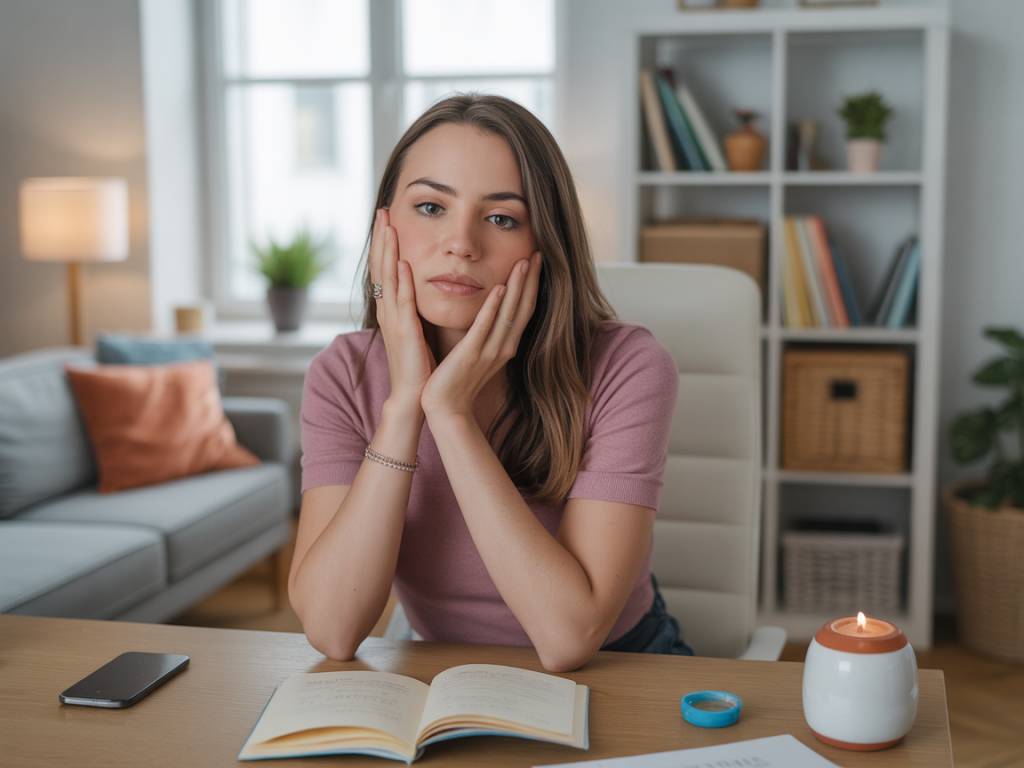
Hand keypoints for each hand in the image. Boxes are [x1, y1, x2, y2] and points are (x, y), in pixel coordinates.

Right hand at [369, 207, 435, 406]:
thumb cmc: (418, 363)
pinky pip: (403, 302)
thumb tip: (420, 284)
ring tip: (389, 226)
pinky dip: (403, 281)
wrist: (413, 394)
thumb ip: (414, 305)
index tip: (386, 218)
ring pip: (388, 278)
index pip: (385, 268)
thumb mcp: (415, 327)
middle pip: (380, 266)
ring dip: (388, 251)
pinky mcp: (405, 332)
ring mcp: (394, 320)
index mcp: (391, 309)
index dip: (384, 243)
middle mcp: (387, 310)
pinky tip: (405, 262)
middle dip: (381, 237)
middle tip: (382, 210)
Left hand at [420, 250, 541, 419]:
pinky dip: (493, 308)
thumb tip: (489, 312)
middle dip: (530, 281)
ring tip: (524, 262)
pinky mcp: (471, 355)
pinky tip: (501, 289)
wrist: (446, 408)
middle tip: (537, 254)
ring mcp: (489, 351)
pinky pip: (485, 328)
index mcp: (505, 346)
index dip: (531, 286)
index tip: (535, 261)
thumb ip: (486, 333)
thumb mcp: (478, 352)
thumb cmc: (458, 380)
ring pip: (509, 314)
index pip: (524, 310)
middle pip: (523, 308)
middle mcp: (503, 347)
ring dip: (517, 287)